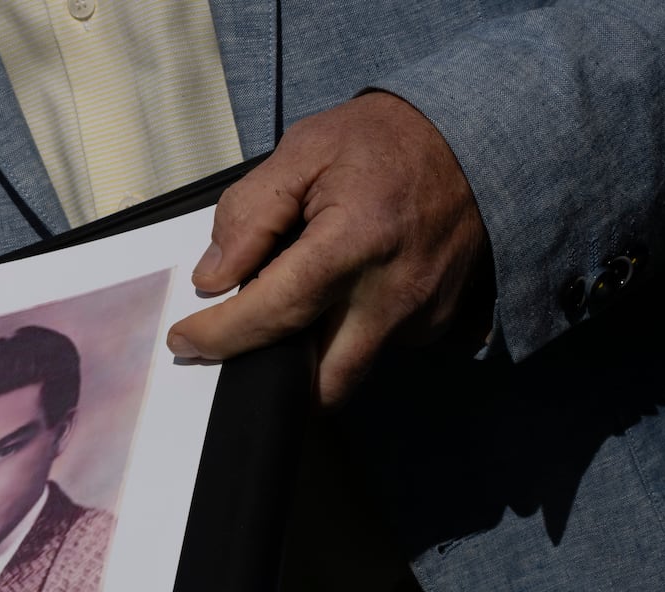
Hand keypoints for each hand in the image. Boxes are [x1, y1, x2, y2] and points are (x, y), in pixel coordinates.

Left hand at [166, 91, 493, 406]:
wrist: (479, 136)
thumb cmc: (389, 138)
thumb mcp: (305, 150)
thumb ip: (250, 213)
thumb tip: (212, 277)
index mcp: (356, 243)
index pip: (274, 313)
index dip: (221, 336)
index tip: (185, 341)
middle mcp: (393, 292)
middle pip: (320, 382)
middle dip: (274, 381)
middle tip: (238, 348)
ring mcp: (422, 315)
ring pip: (349, 369)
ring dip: (313, 353)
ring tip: (299, 300)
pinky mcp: (439, 322)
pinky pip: (380, 348)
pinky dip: (348, 332)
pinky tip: (344, 291)